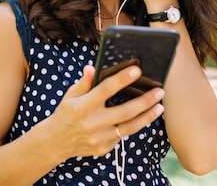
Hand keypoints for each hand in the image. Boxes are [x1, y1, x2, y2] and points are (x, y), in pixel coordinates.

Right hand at [47, 65, 164, 159]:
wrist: (56, 142)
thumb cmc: (66, 113)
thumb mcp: (70, 95)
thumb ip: (84, 82)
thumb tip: (92, 68)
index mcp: (83, 106)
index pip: (106, 89)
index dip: (122, 79)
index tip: (137, 70)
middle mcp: (93, 122)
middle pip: (125, 111)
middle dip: (145, 101)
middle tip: (160, 91)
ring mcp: (100, 137)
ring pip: (130, 127)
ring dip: (148, 116)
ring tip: (160, 106)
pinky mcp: (105, 148)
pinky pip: (123, 135)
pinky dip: (134, 125)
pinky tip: (143, 118)